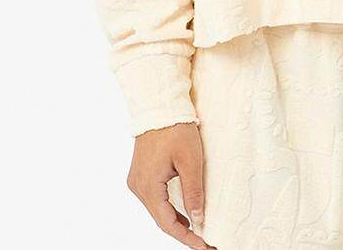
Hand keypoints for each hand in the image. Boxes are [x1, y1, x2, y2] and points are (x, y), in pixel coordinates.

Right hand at [126, 121, 215, 248]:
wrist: (159, 106)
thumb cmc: (175, 129)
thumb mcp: (190, 160)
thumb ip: (193, 191)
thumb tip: (198, 219)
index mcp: (148, 186)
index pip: (167, 223)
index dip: (186, 237)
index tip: (204, 245)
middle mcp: (138, 187)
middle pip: (161, 219)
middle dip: (183, 232)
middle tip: (205, 241)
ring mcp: (137, 181)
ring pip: (158, 210)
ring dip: (176, 221)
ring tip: (198, 231)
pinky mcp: (141, 174)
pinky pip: (155, 199)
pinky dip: (169, 208)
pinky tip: (183, 213)